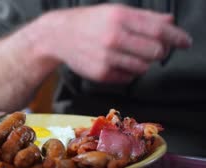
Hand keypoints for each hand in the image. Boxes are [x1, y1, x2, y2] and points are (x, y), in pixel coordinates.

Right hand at [34, 4, 191, 82]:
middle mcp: (113, 38)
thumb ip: (144, 17)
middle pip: (155, 52)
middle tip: (156, 49)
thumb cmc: (89, 22)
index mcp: (119, 18)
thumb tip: (169, 21)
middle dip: (160, 51)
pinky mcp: (100, 74)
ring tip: (133, 55)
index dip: (176, 37)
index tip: (185, 42)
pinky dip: (129, 72)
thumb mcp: (116, 11)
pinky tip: (119, 62)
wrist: (59, 36)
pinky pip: (128, 78)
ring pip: (143, 68)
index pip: (158, 30)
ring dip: (144, 63)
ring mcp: (106, 58)